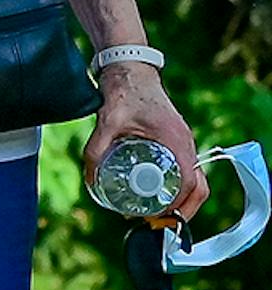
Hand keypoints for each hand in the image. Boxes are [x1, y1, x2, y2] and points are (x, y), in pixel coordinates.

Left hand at [91, 61, 210, 219]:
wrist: (129, 67)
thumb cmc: (123, 91)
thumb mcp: (107, 122)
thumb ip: (96, 148)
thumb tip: (89, 179)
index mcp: (176, 141)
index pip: (190, 183)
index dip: (178, 204)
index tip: (158, 217)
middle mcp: (185, 143)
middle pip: (199, 186)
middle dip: (184, 209)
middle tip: (159, 223)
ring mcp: (183, 141)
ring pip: (194, 179)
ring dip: (181, 199)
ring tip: (156, 213)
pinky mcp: (175, 139)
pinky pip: (185, 168)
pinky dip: (177, 185)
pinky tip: (157, 192)